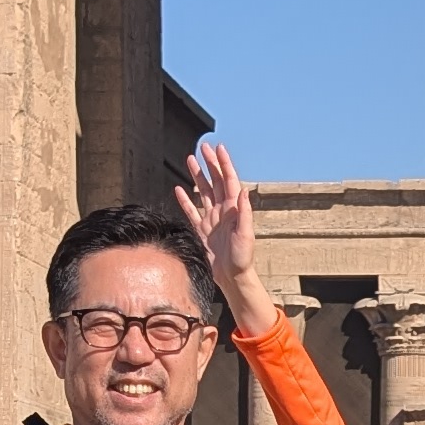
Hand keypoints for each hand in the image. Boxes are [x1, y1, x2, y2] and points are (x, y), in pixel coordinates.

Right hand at [178, 138, 276, 332]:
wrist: (232, 276)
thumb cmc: (242, 257)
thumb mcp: (246, 235)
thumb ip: (244, 213)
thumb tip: (244, 191)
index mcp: (234, 209)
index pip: (229, 180)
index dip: (224, 164)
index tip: (219, 148)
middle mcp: (223, 211)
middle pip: (215, 181)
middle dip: (210, 164)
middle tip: (203, 148)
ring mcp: (211, 219)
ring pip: (203, 192)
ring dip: (197, 176)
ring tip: (190, 160)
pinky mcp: (202, 230)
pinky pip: (191, 211)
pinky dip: (185, 200)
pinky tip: (179, 189)